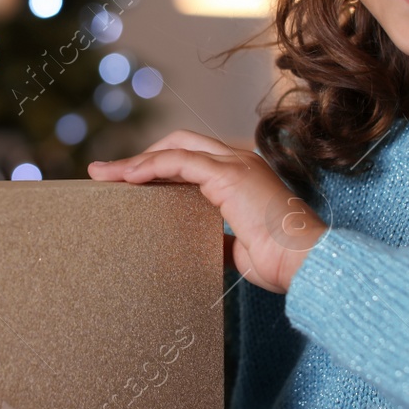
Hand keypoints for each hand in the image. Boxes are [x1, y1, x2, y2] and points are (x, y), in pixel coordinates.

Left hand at [88, 130, 327, 293]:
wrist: (305, 264)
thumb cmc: (280, 262)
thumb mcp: (238, 249)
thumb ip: (215, 240)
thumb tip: (195, 249)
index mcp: (243, 176)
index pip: (193, 160)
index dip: (159, 166)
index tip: (127, 183)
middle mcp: (239, 162)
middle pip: (179, 144)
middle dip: (140, 158)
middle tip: (106, 176)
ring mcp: (234, 164)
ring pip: (173, 149)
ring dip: (134, 162)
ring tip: (103, 176)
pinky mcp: (228, 174)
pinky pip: (178, 161)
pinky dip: (148, 166)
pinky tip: (126, 178)